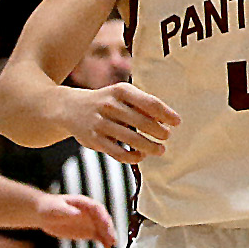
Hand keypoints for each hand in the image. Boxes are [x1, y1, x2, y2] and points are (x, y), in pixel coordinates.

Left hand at [33, 194, 116, 244]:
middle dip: (108, 228)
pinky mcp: (86, 230)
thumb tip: (77, 213)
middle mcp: (89, 212)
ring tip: (112, 244)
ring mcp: (88, 221)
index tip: (106, 225)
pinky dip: (103, 240)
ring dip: (108, 235)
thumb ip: (66, 211)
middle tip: (112, 238)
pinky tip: (107, 246)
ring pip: (102, 228)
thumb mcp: (55, 209)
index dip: (102, 216)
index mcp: (83, 203)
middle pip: (102, 219)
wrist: (42, 214)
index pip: (97, 209)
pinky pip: (97, 234)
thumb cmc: (48, 208)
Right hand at [62, 82, 179, 162]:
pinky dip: (132, 156)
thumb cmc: (106, 101)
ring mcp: (100, 123)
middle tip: (167, 136)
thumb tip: (167, 119)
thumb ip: (142, 104)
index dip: (166, 114)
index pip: (150, 103)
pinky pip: (117, 152)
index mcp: (122, 91)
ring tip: (160, 150)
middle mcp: (110, 105)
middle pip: (142, 122)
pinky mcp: (94, 140)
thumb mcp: (122, 94)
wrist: (70, 108)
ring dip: (150, 146)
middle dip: (159, 131)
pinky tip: (141, 156)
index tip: (177, 122)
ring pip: (131, 139)